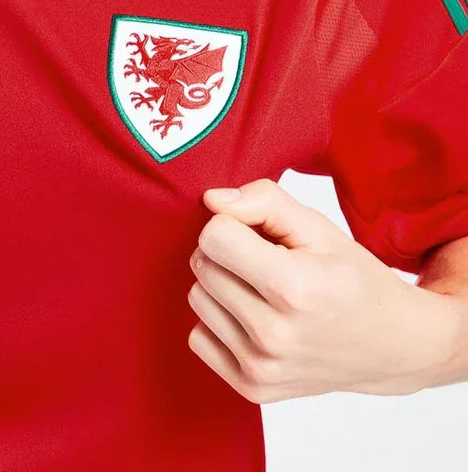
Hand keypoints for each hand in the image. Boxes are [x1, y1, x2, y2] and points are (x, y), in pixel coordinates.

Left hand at [186, 177, 455, 400]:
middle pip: (203, 266)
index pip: (214, 236)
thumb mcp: (318, 227)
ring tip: (263, 290)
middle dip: (227, 253)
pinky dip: (219, 323)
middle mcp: (274, 335)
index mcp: (293, 288)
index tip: (262, 235)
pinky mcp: (252, 389)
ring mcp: (262, 368)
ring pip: (197, 298)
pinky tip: (253, 318)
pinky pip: (198, 338)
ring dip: (221, 286)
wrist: (392, 345)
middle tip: (267, 261)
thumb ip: (264, 201)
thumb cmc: (352, 279)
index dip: (234, 224)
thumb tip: (212, 200)